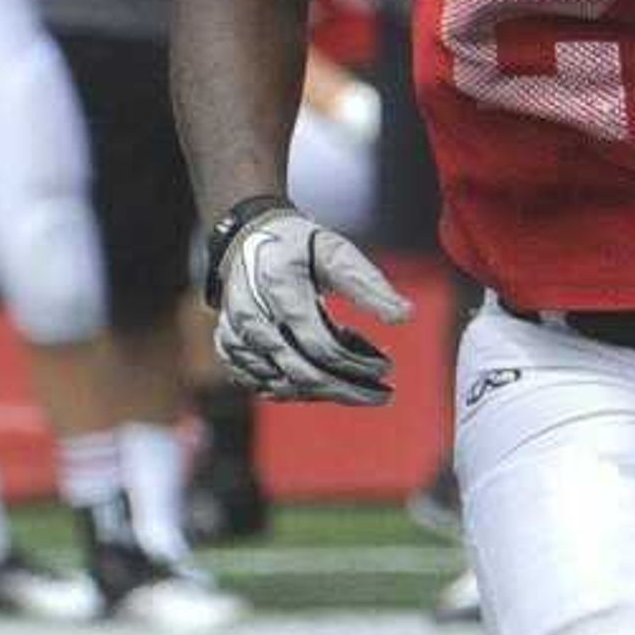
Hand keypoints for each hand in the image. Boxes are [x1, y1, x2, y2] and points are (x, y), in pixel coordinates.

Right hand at [206, 199, 410, 405]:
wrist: (247, 239)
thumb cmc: (298, 247)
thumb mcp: (336, 252)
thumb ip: (368, 284)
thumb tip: (405, 316)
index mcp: (279, 289)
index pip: (321, 346)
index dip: (358, 364)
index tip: (387, 368)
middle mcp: (251, 317)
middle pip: (301, 374)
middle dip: (347, 391)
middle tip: (382, 395)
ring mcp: (235, 335)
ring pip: (282, 385)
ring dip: (325, 392)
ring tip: (359, 386)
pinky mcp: (228, 348)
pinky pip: (261, 385)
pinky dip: (295, 390)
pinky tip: (325, 383)